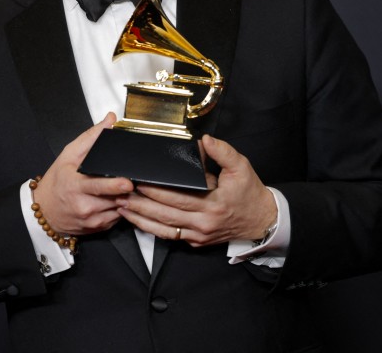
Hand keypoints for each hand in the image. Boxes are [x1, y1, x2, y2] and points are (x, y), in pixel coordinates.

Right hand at [32, 113, 133, 235]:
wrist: (44, 210)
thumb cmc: (56, 182)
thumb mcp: (68, 155)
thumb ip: (91, 137)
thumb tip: (110, 120)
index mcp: (76, 187)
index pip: (98, 187)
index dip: (115, 185)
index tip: (127, 183)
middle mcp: (84, 206)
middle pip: (115, 198)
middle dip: (125, 189)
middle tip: (130, 181)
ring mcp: (91, 220)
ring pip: (119, 208)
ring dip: (124, 198)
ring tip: (120, 188)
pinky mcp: (97, 228)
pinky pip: (117, 217)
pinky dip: (119, 208)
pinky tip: (112, 199)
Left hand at [116, 135, 276, 246]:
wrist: (261, 220)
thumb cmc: (249, 192)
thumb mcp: (241, 167)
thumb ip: (223, 152)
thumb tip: (204, 140)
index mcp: (214, 203)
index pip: (178, 196)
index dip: (156, 189)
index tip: (139, 179)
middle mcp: (204, 222)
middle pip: (165, 213)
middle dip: (141, 203)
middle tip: (120, 192)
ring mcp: (198, 235)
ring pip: (164, 228)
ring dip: (140, 218)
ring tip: (121, 206)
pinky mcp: (195, 242)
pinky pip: (169, 236)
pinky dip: (151, 229)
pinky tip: (137, 220)